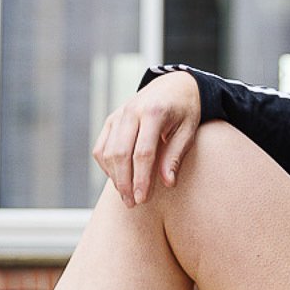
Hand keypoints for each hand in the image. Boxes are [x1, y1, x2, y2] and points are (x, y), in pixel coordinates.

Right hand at [92, 71, 202, 207]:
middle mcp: (132, 111)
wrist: (173, 85)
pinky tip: (117, 179)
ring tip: (126, 196)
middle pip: (120, 154)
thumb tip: (167, 183)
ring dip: (114, 177)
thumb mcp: (188, 130)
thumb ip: (175, 155)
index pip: (143, 152)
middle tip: (132, 203)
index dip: (141, 179)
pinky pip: (101, 147)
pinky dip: (106, 166)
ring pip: (107, 152)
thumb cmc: (185, 110)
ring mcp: (118, 115)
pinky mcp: (111, 120)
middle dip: (124, 182)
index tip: (142, 199)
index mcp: (154, 112)